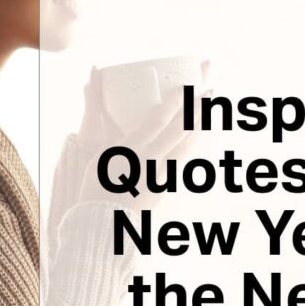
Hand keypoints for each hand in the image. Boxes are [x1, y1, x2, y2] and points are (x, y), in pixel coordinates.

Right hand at [77, 61, 212, 211]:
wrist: (106, 224)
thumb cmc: (97, 186)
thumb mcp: (97, 154)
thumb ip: (104, 121)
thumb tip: (92, 82)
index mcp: (129, 150)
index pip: (157, 122)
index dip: (173, 103)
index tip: (185, 87)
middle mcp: (148, 161)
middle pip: (178, 131)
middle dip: (196, 109)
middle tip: (210, 90)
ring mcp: (160, 175)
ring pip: (186, 145)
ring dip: (201, 125)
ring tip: (212, 108)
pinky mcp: (166, 187)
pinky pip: (184, 160)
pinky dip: (194, 144)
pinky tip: (200, 134)